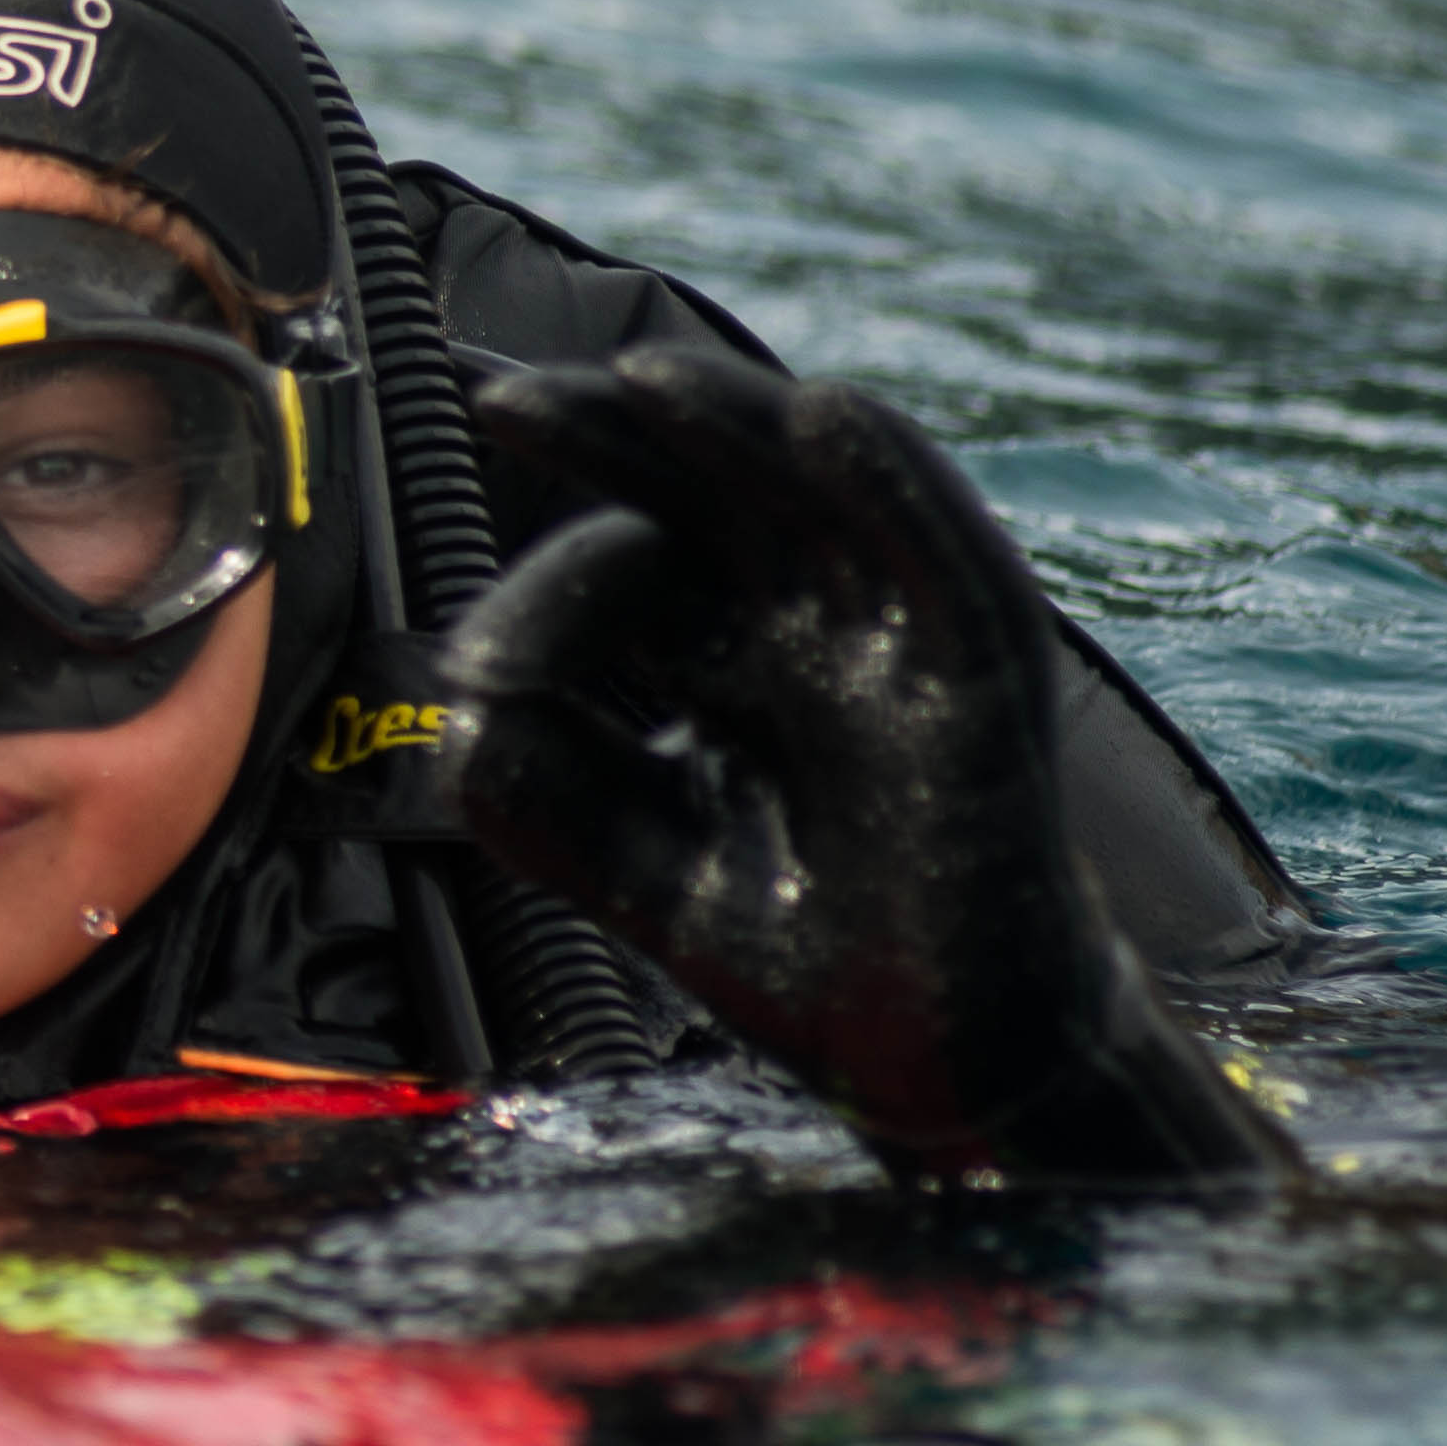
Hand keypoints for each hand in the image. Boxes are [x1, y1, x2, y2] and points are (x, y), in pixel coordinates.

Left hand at [442, 350, 1285, 1188]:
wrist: (941, 1064)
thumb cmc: (808, 952)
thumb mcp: (641, 869)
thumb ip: (545, 792)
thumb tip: (465, 697)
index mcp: (730, 651)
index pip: (636, 559)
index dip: (550, 582)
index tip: (481, 671)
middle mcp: (814, 622)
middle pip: (716, 485)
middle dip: (614, 432)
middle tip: (505, 398)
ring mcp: (900, 639)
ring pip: (821, 487)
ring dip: (738, 422)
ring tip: (641, 381)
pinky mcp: (981, 680)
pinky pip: (942, 554)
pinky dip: (893, 480)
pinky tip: (821, 417)